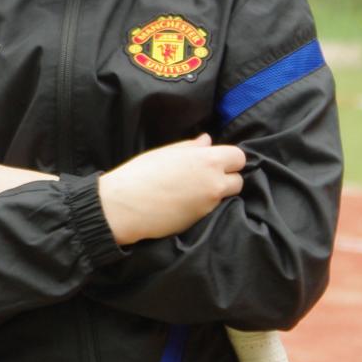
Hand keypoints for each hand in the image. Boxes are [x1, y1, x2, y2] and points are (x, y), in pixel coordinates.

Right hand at [99, 134, 245, 244]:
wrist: (123, 207)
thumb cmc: (139, 175)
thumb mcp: (165, 153)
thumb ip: (191, 147)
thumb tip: (207, 141)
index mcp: (206, 160)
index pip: (238, 156)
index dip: (227, 159)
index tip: (213, 161)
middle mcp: (214, 182)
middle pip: (238, 179)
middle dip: (226, 178)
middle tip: (204, 178)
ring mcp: (210, 204)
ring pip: (226, 196)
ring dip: (217, 193)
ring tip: (194, 192)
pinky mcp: (201, 220)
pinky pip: (212, 210)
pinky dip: (204, 206)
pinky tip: (184, 204)